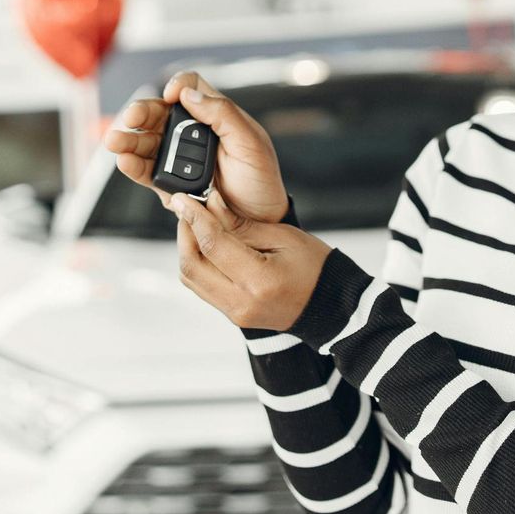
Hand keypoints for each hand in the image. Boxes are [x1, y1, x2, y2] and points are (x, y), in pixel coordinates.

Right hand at [103, 70, 289, 222]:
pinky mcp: (169, 182)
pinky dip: (132, 165)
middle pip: (158, 112)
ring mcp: (177, 157)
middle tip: (132, 117)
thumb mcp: (251, 143)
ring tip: (116, 142)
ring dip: (128, 139)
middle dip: (141, 112)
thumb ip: (223, 114)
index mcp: (214, 115)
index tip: (172, 96)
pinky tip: (125, 161)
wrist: (259, 221)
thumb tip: (188, 94)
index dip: (178, 86)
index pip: (189, 87)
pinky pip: (146, 170)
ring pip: (146, 140)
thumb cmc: (261, 180)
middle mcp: (192, 132)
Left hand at [170, 188, 332, 331]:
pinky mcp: (232, 315)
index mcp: (259, 281)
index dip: (194, 218)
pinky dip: (198, 263)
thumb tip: (211, 204)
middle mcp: (242, 301)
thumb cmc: (315, 269)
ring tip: (196, 225)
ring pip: (191, 279)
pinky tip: (206, 244)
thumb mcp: (284, 237)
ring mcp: (235, 313)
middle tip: (188, 209)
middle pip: (192, 265)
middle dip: (185, 233)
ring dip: (187, 249)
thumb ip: (242, 224)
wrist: (331, 306)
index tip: (183, 198)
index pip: (212, 245)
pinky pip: (202, 287)